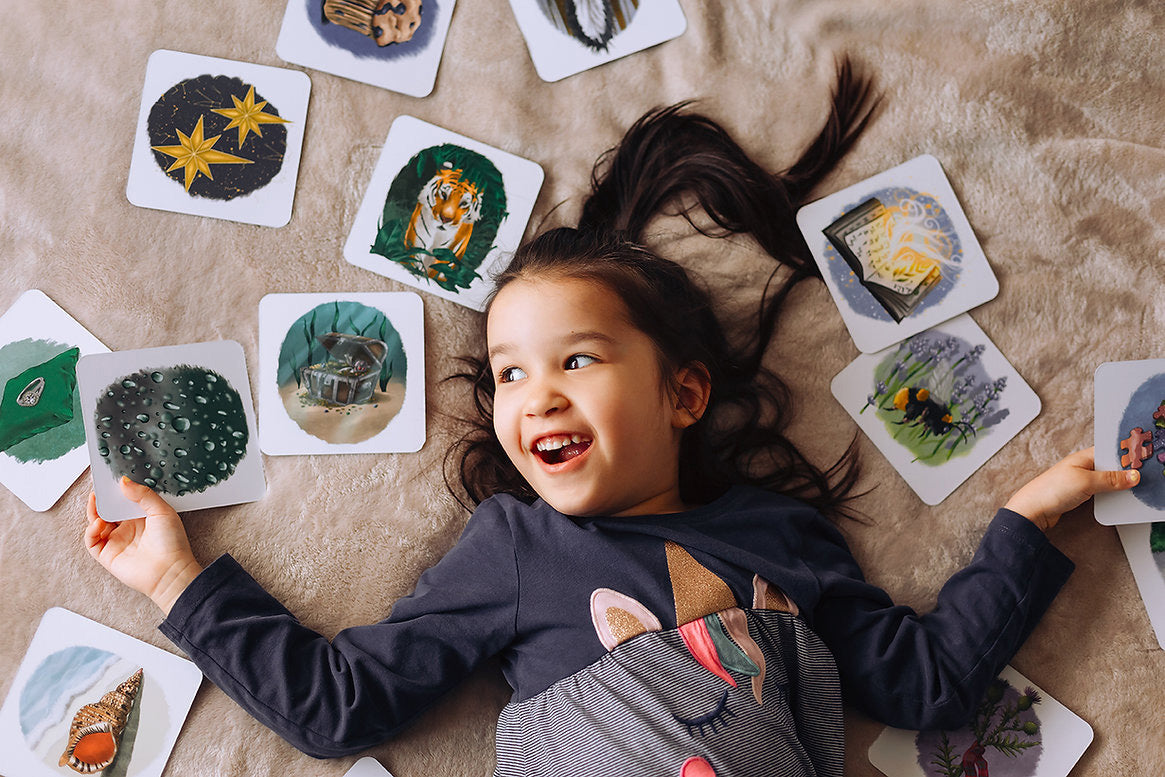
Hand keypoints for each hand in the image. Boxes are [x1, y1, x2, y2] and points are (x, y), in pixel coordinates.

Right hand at [84, 477, 202, 614]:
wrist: (170, 571)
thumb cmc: (172, 543)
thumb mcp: (162, 511)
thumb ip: (143, 495)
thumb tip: (124, 482)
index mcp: (142, 517)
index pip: (124, 500)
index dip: (117, 490)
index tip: (111, 478)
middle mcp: (128, 528)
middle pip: (107, 510)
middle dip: (102, 498)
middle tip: (99, 486)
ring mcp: (117, 541)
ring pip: (96, 523)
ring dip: (94, 512)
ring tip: (97, 501)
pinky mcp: (108, 555)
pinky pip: (92, 541)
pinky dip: (91, 531)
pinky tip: (99, 524)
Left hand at [1004, 446, 1138, 531]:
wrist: (1032, 511)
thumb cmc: (1051, 491)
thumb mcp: (1086, 482)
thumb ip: (1111, 479)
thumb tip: (1133, 475)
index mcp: (1084, 457)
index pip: (1111, 451)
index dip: (1126, 457)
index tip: (1142, 464)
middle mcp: (1082, 466)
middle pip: (1110, 467)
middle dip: (1124, 473)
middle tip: (1139, 480)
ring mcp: (1080, 481)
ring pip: (1106, 481)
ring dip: (1117, 486)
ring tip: (1131, 491)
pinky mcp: (1079, 494)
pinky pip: (1100, 493)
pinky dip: (1109, 496)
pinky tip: (1116, 500)